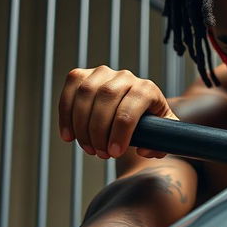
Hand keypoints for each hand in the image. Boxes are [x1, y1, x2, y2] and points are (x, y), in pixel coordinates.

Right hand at [59, 65, 178, 158]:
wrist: (136, 108)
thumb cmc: (149, 123)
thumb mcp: (162, 134)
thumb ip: (160, 144)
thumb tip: (144, 149)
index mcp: (147, 89)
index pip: (130, 109)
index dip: (120, 133)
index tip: (115, 153)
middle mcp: (125, 77)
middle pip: (106, 99)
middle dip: (99, 131)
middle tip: (100, 153)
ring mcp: (103, 73)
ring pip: (86, 94)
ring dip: (82, 126)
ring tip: (88, 148)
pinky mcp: (83, 75)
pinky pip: (69, 92)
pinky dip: (65, 116)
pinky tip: (69, 136)